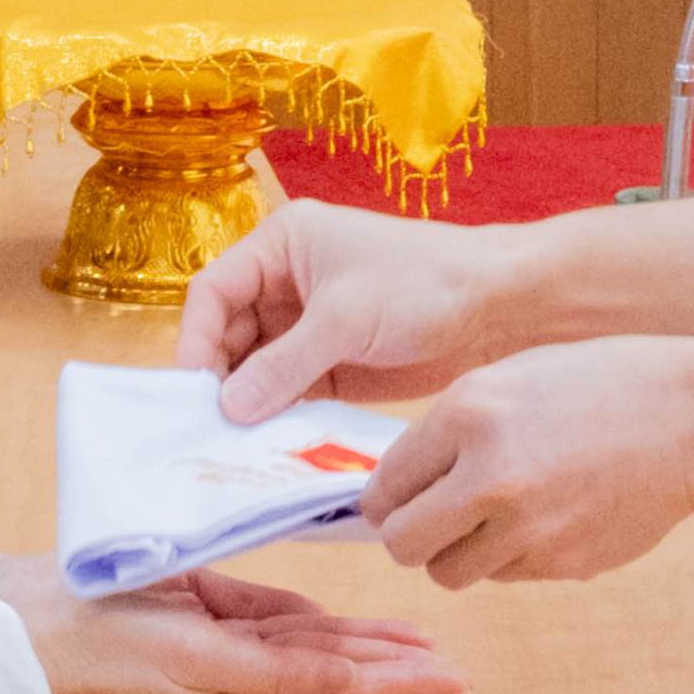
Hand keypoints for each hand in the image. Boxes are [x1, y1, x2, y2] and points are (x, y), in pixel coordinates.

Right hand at [0, 556, 464, 693]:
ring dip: (371, 670)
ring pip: (313, 673)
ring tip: (428, 666)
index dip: (394, 680)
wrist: (19, 637)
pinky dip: (324, 664)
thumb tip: (341, 683)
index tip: (446, 679)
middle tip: (458, 677)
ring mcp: (219, 687)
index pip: (334, 688)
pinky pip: (276, 664)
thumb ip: (269, 661)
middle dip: (397, 678)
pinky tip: (358, 668)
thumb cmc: (95, 628)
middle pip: (333, 684)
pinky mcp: (204, 665)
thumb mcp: (191, 640)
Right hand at [173, 199, 524, 420]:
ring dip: (246, 404)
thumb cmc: (425, 284)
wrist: (500, 307)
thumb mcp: (346, 318)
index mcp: (282, 245)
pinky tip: (268, 447)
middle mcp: (286, 282)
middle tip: (209, 430)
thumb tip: (228, 407)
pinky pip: (288, 392)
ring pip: (254, 368)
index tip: (193, 390)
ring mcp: (309, 326)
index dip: (196, 339)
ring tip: (233, 446)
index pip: (213, 291)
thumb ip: (283, 364)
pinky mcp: (333, 364)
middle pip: (227, 333)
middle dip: (219, 378)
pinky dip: (276, 417)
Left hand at [352, 338, 693, 588]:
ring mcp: (530, 527)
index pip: (385, 486)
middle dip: (409, 535)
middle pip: (403, 545)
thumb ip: (447, 431)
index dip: (385, 498)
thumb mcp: (509, 379)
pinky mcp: (564, 562)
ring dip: (457, 552)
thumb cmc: (599, 386)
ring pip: (449, 573)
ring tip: (488, 519)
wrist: (691, 418)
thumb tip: (394, 491)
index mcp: (469, 415)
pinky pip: (505, 575)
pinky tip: (541, 517)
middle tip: (430, 519)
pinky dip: (508, 556)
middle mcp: (492, 476)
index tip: (399, 497)